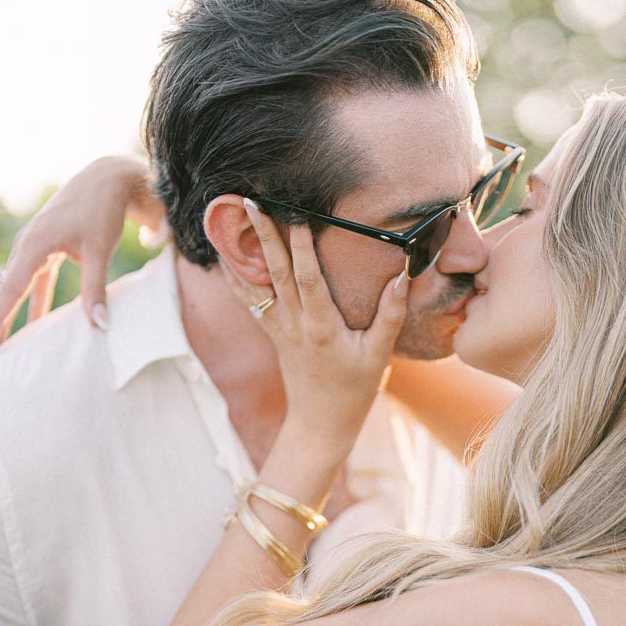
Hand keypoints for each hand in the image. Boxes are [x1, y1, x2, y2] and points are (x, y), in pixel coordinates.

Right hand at [0, 156, 160, 363]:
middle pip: (5, 296)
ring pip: (17, 292)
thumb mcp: (100, 250)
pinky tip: (32, 331)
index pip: (9, 293)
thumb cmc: (103, 211)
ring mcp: (34, 250)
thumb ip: (95, 289)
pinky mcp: (46, 252)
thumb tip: (98, 325)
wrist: (108, 181)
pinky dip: (31, 307)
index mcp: (33, 246)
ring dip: (9, 321)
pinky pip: (33, 286)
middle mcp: (26, 248)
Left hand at [237, 202, 407, 446]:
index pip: (308, 279)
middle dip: (263, 234)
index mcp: (321, 328)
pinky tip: (223, 254)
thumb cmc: (355, 390)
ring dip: (242, 249)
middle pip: (276, 272)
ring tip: (228, 218)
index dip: (301, 245)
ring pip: (256, 283)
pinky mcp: (271, 332)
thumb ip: (390, 315)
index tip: (297, 213)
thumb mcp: (379, 356)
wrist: (321, 424)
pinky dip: (235, 276)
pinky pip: (249, 300)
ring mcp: (278, 328)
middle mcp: (294, 324)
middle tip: (251, 201)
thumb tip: (402, 275)